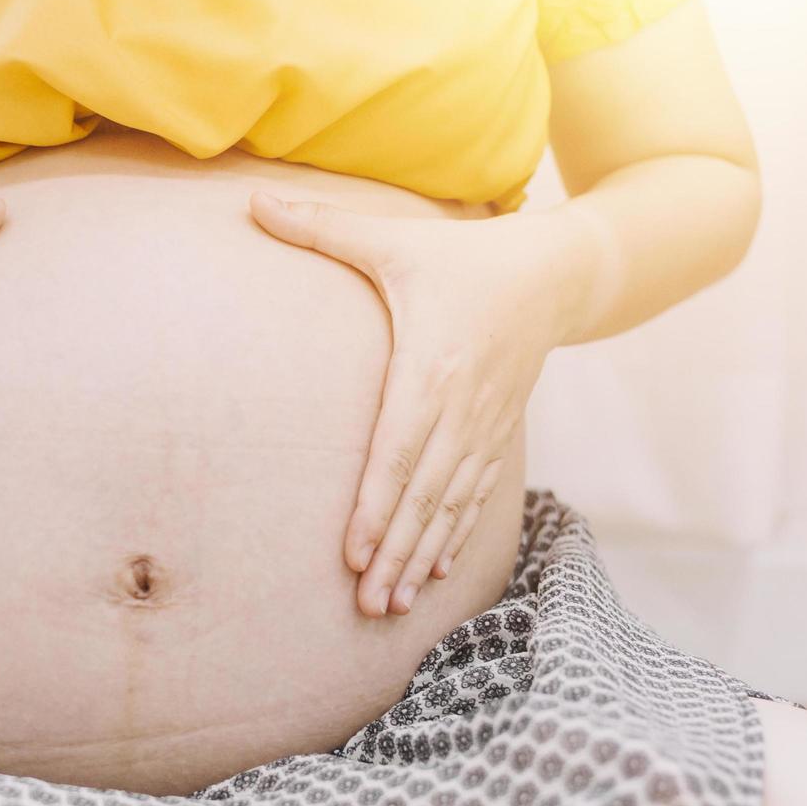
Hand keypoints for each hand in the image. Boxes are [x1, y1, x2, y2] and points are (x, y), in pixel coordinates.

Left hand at [248, 191, 593, 617]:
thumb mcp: (394, 238)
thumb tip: (250, 201)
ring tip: (392, 604)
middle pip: (427, 493)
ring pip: (452, 505)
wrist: (556, 272)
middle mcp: (465, 405)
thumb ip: (322, 226)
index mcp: (434, 363)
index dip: (379, 504)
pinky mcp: (499, 434)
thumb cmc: (463, 255)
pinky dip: (456, 538)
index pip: (401, 448)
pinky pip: (476, 497)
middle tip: (366, 604)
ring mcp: (487, 426)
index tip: (354, 551)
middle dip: (397, 551)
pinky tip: (435, 575)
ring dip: (423, 557)